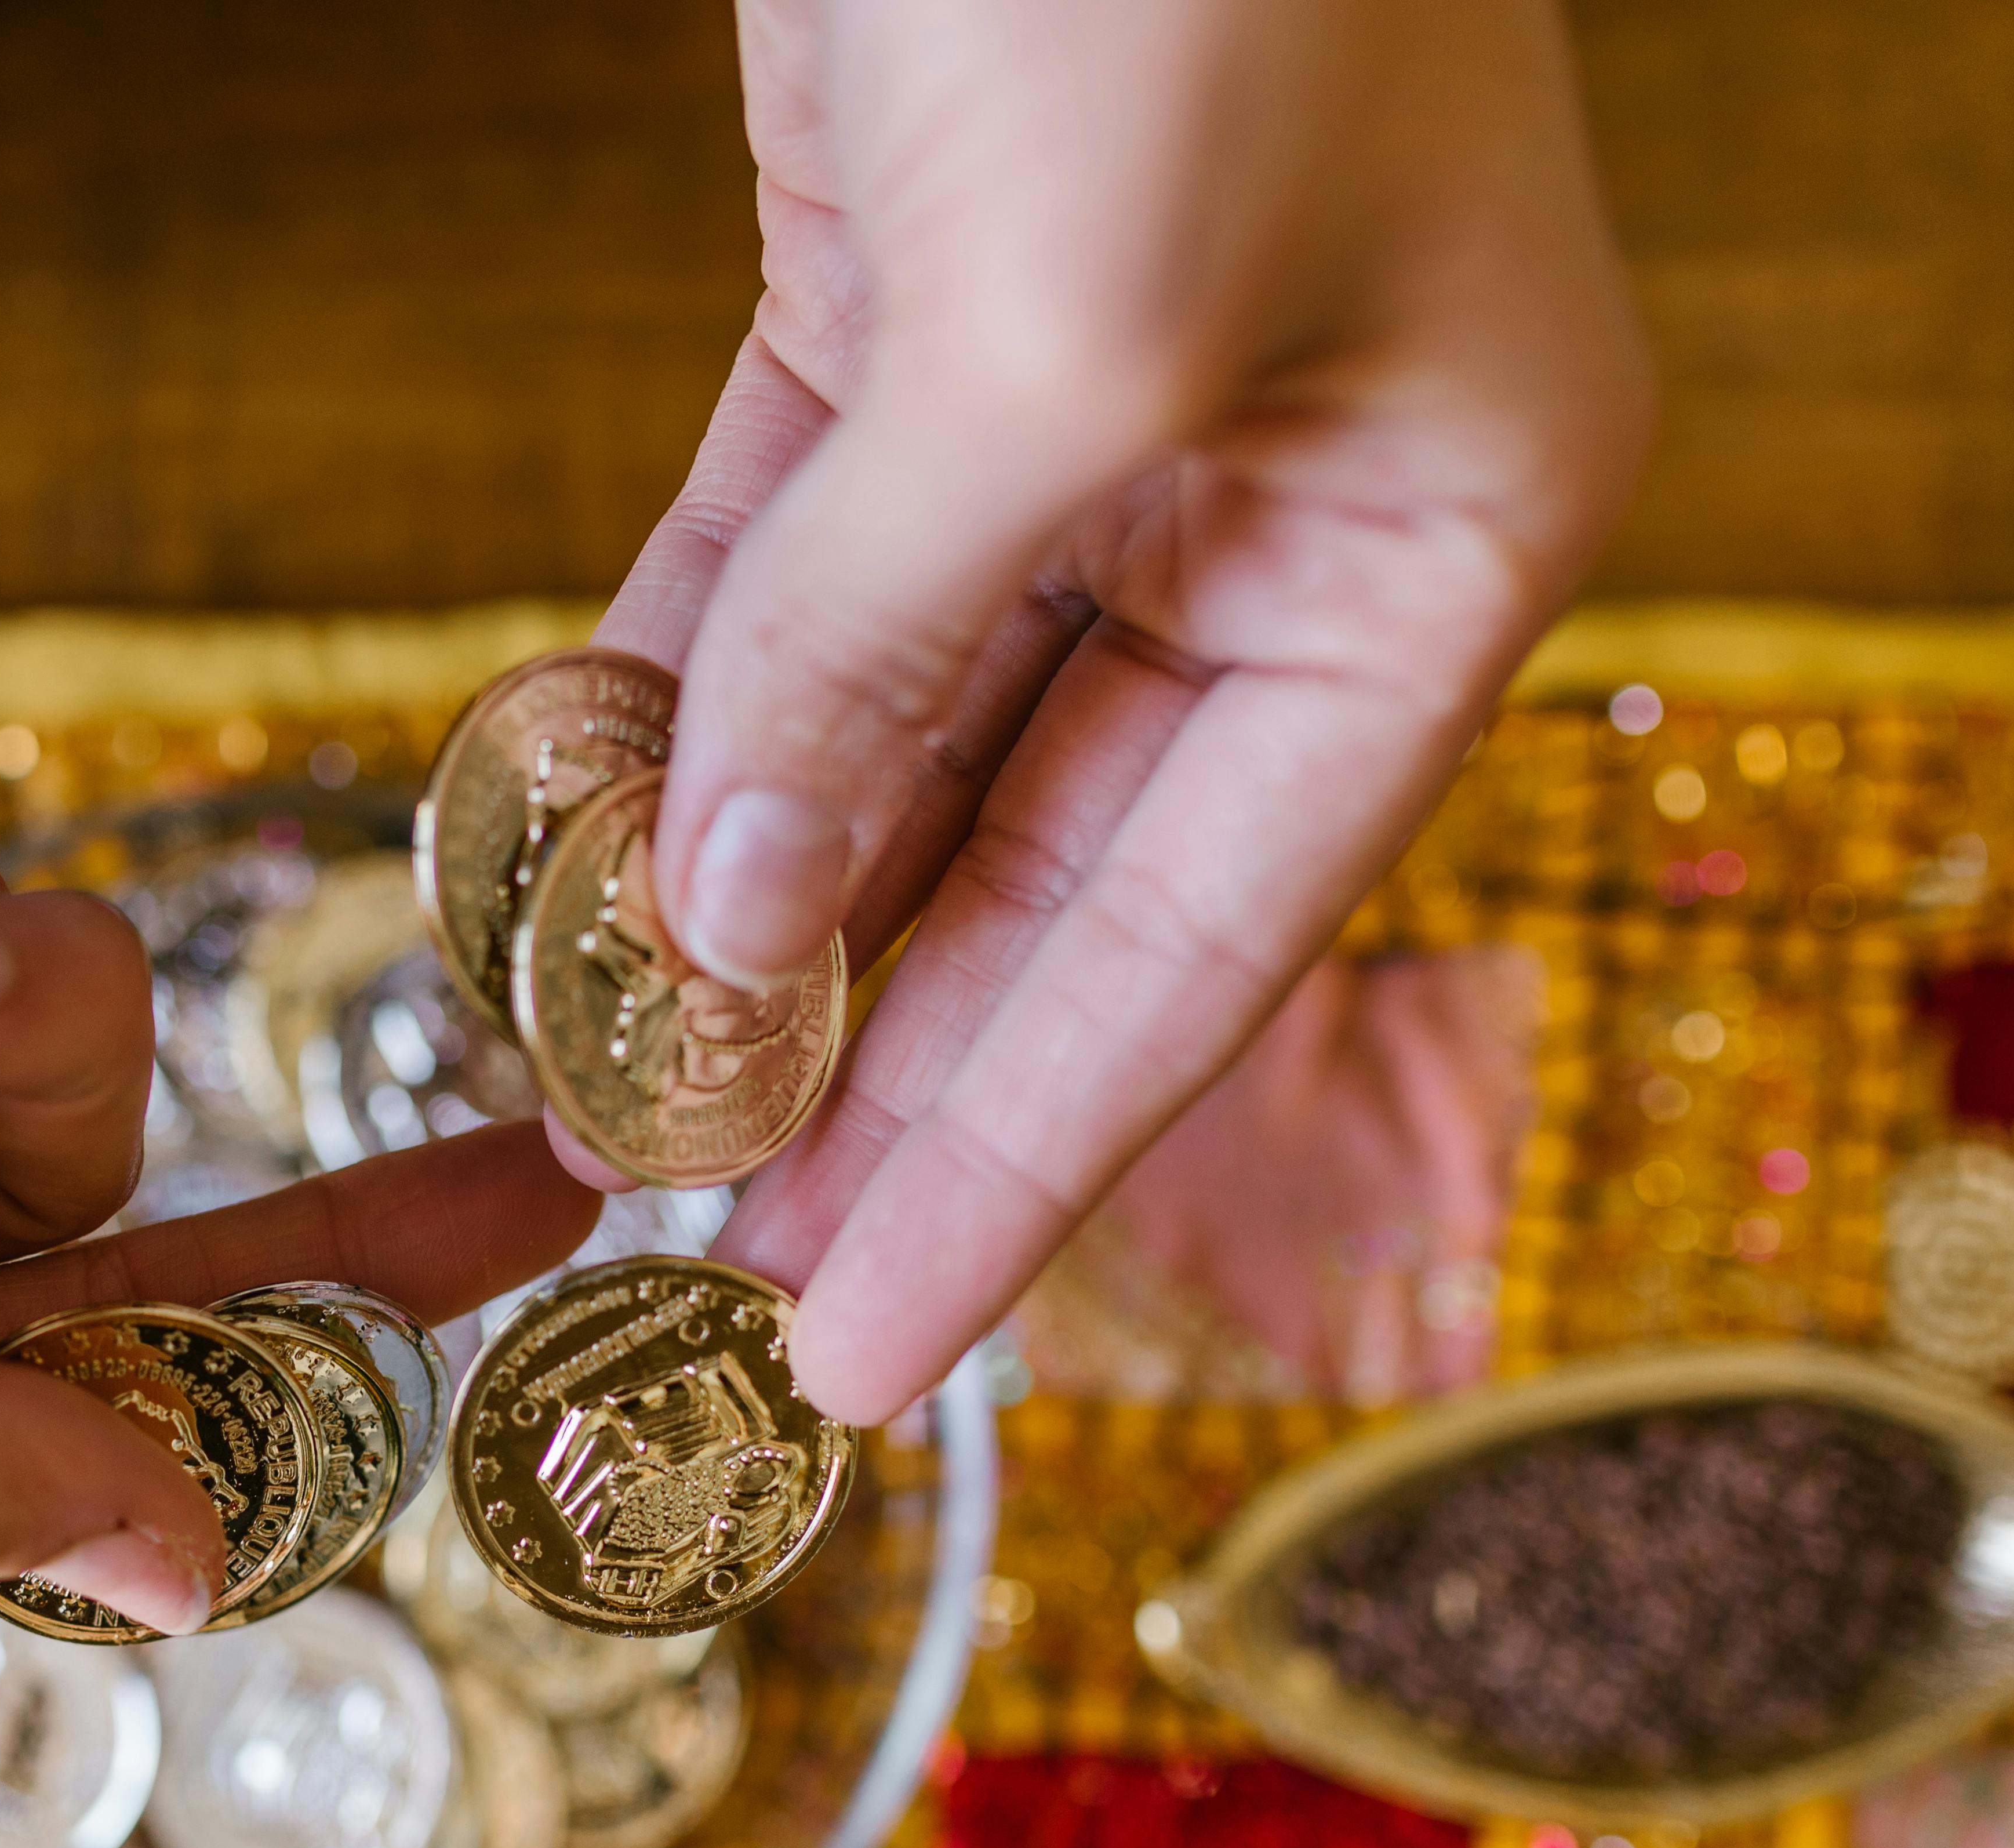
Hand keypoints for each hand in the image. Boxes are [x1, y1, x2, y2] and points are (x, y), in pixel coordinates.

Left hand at [598, 0, 1648, 1420]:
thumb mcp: (1063, 337)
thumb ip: (895, 658)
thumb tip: (737, 928)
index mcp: (1425, 538)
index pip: (1195, 942)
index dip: (1017, 1163)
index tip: (857, 1354)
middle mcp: (1269, 504)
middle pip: (1040, 878)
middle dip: (868, 1074)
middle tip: (706, 1288)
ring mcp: (1088, 423)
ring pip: (894, 749)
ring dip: (756, 920)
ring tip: (623, 1126)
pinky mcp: (904, 326)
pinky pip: (783, 588)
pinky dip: (684, 720)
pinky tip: (588, 871)